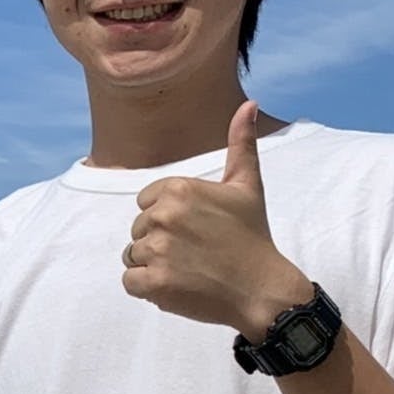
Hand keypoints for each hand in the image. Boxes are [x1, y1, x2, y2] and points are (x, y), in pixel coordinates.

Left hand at [122, 101, 311, 339]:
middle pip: (138, 230)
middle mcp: (164, 216)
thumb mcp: (247, 186)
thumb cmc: (253, 237)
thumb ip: (240, 144)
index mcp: (178, 189)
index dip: (168, 219)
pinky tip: (178, 286)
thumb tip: (249, 104)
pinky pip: (130, 282)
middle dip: (160, 242)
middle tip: (196, 252)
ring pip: (132, 256)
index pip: (145, 203)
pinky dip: (148, 288)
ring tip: (189, 270)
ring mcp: (158, 250)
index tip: (196, 229)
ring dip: (154, 266)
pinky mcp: (154, 282)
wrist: (263, 289)